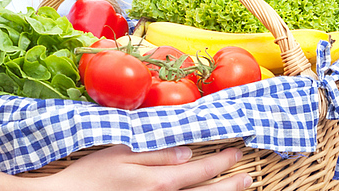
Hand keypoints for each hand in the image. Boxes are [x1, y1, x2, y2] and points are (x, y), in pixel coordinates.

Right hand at [44, 145, 251, 190]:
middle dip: (229, 185)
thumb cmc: (90, 175)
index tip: (236, 152)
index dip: (221, 162)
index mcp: (159, 182)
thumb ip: (157, 153)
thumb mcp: (121, 154)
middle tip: (247, 177)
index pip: (200, 170)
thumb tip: (187, 151)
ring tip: (238, 190)